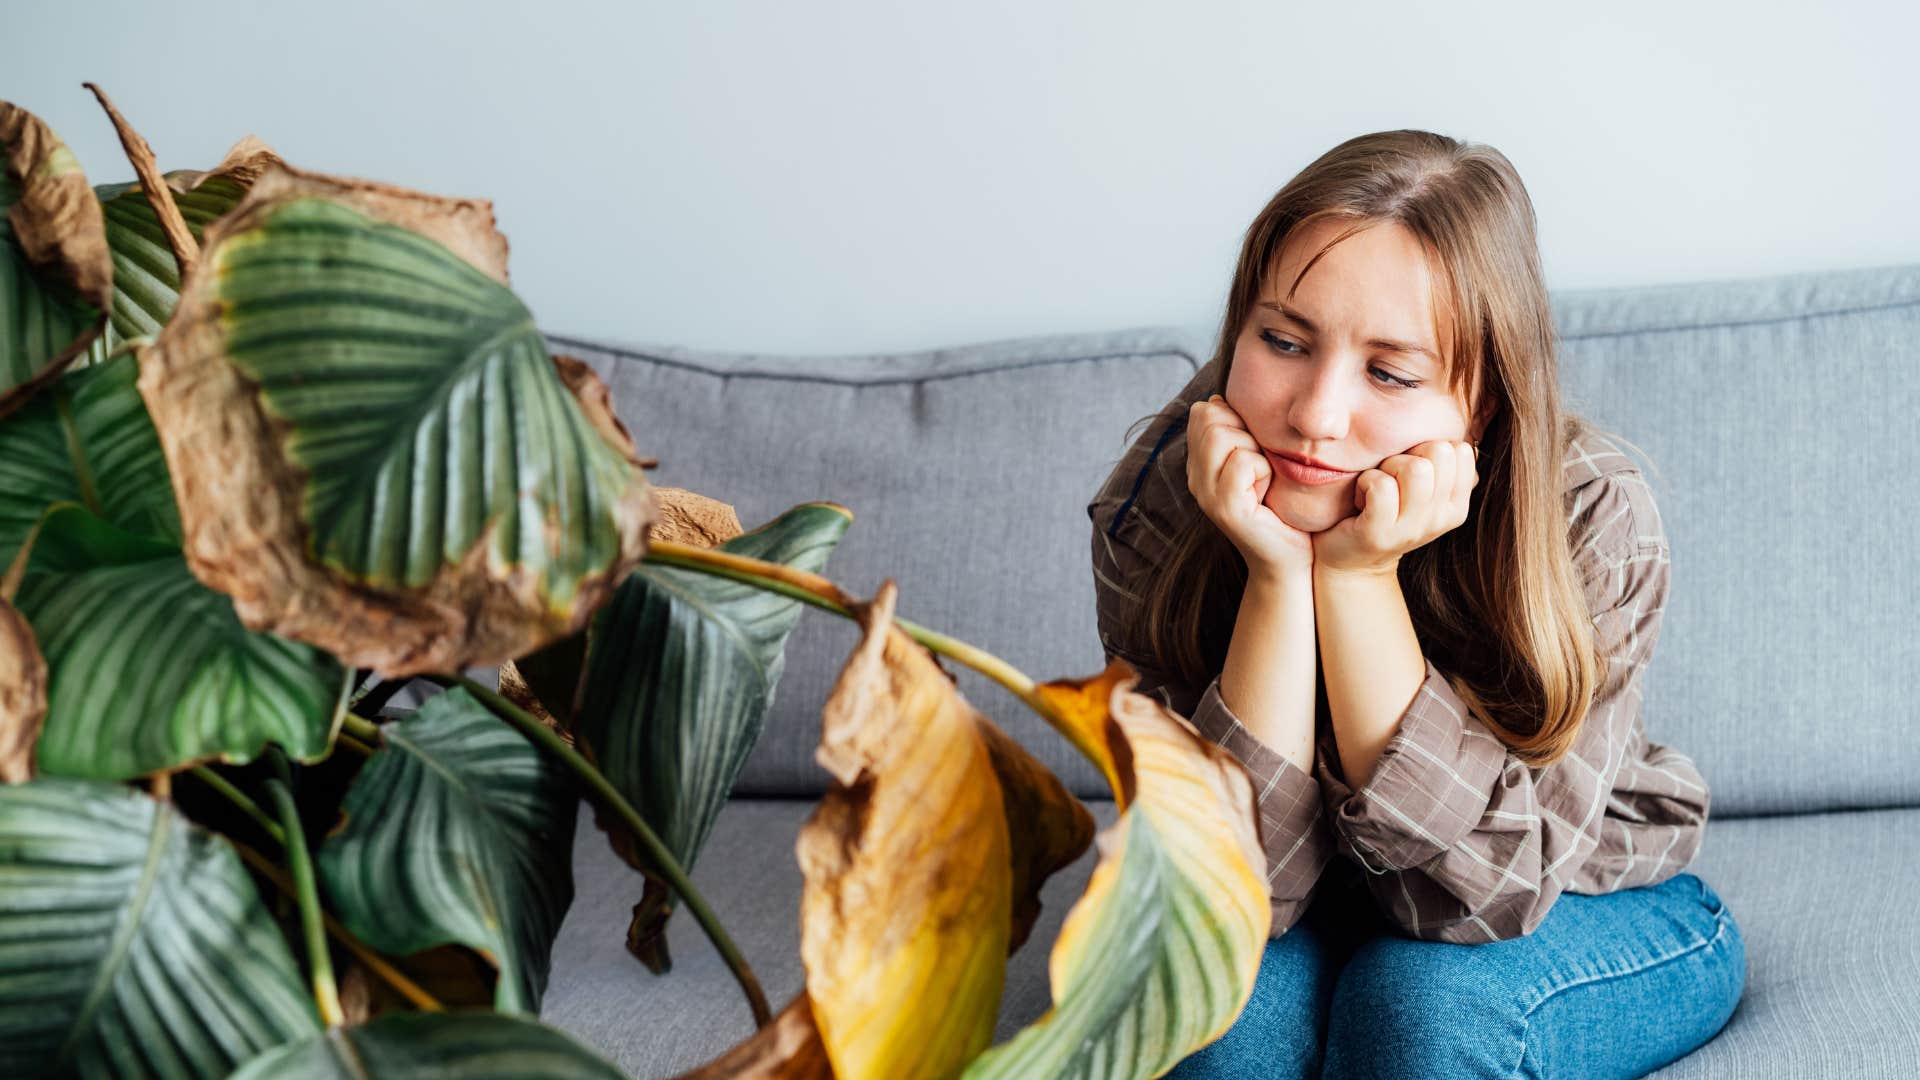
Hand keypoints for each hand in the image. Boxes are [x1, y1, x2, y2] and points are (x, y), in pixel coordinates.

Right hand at [1186, 393, 1315, 580]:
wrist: (1291, 557)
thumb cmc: (1281, 506)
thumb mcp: (1258, 459)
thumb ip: (1238, 430)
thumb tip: (1218, 399)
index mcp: (1199, 465)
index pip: (1202, 412)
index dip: (1234, 418)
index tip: (1252, 449)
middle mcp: (1195, 479)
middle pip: (1210, 419)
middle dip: (1244, 431)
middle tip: (1260, 466)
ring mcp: (1206, 495)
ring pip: (1222, 435)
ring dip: (1254, 450)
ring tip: (1263, 479)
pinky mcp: (1225, 509)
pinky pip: (1243, 462)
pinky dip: (1263, 471)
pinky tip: (1266, 493)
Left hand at [1311, 439, 1479, 576]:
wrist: (1351, 559)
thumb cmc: (1384, 510)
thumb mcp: (1420, 488)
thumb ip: (1441, 463)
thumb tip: (1466, 425)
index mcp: (1457, 505)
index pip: (1460, 449)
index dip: (1428, 449)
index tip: (1408, 473)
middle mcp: (1441, 519)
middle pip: (1438, 452)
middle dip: (1408, 455)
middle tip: (1390, 480)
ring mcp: (1412, 529)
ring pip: (1414, 467)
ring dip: (1386, 469)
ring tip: (1376, 489)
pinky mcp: (1378, 533)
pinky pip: (1381, 485)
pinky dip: (1365, 482)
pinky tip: (1361, 499)